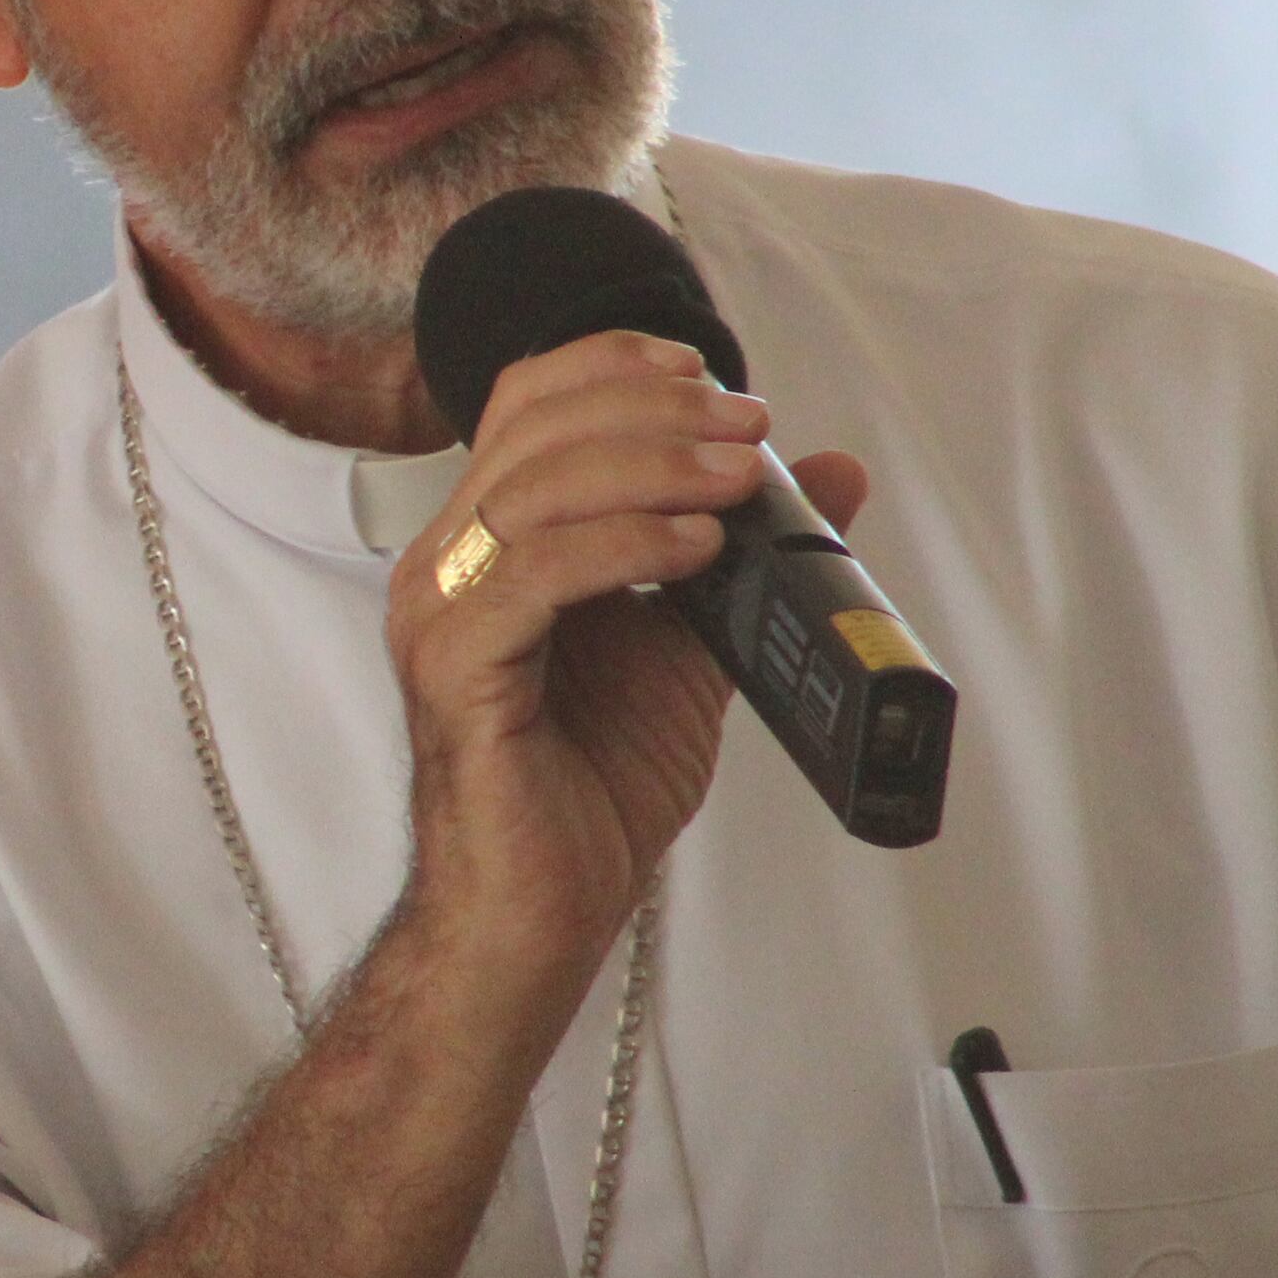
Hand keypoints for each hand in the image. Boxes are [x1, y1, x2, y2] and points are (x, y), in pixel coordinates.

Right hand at [381, 330, 873, 991]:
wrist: (542, 910)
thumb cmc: (592, 790)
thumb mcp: (694, 647)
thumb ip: (747, 556)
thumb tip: (835, 472)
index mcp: (490, 543)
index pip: (528, 404)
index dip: (613, 366)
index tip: (708, 373)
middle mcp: (450, 564)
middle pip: (535, 427)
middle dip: (653, 410)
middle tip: (746, 429)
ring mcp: (442, 614)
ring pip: (534, 487)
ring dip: (650, 465)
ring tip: (736, 481)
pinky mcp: (457, 670)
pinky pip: (535, 574)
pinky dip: (622, 544)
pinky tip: (694, 548)